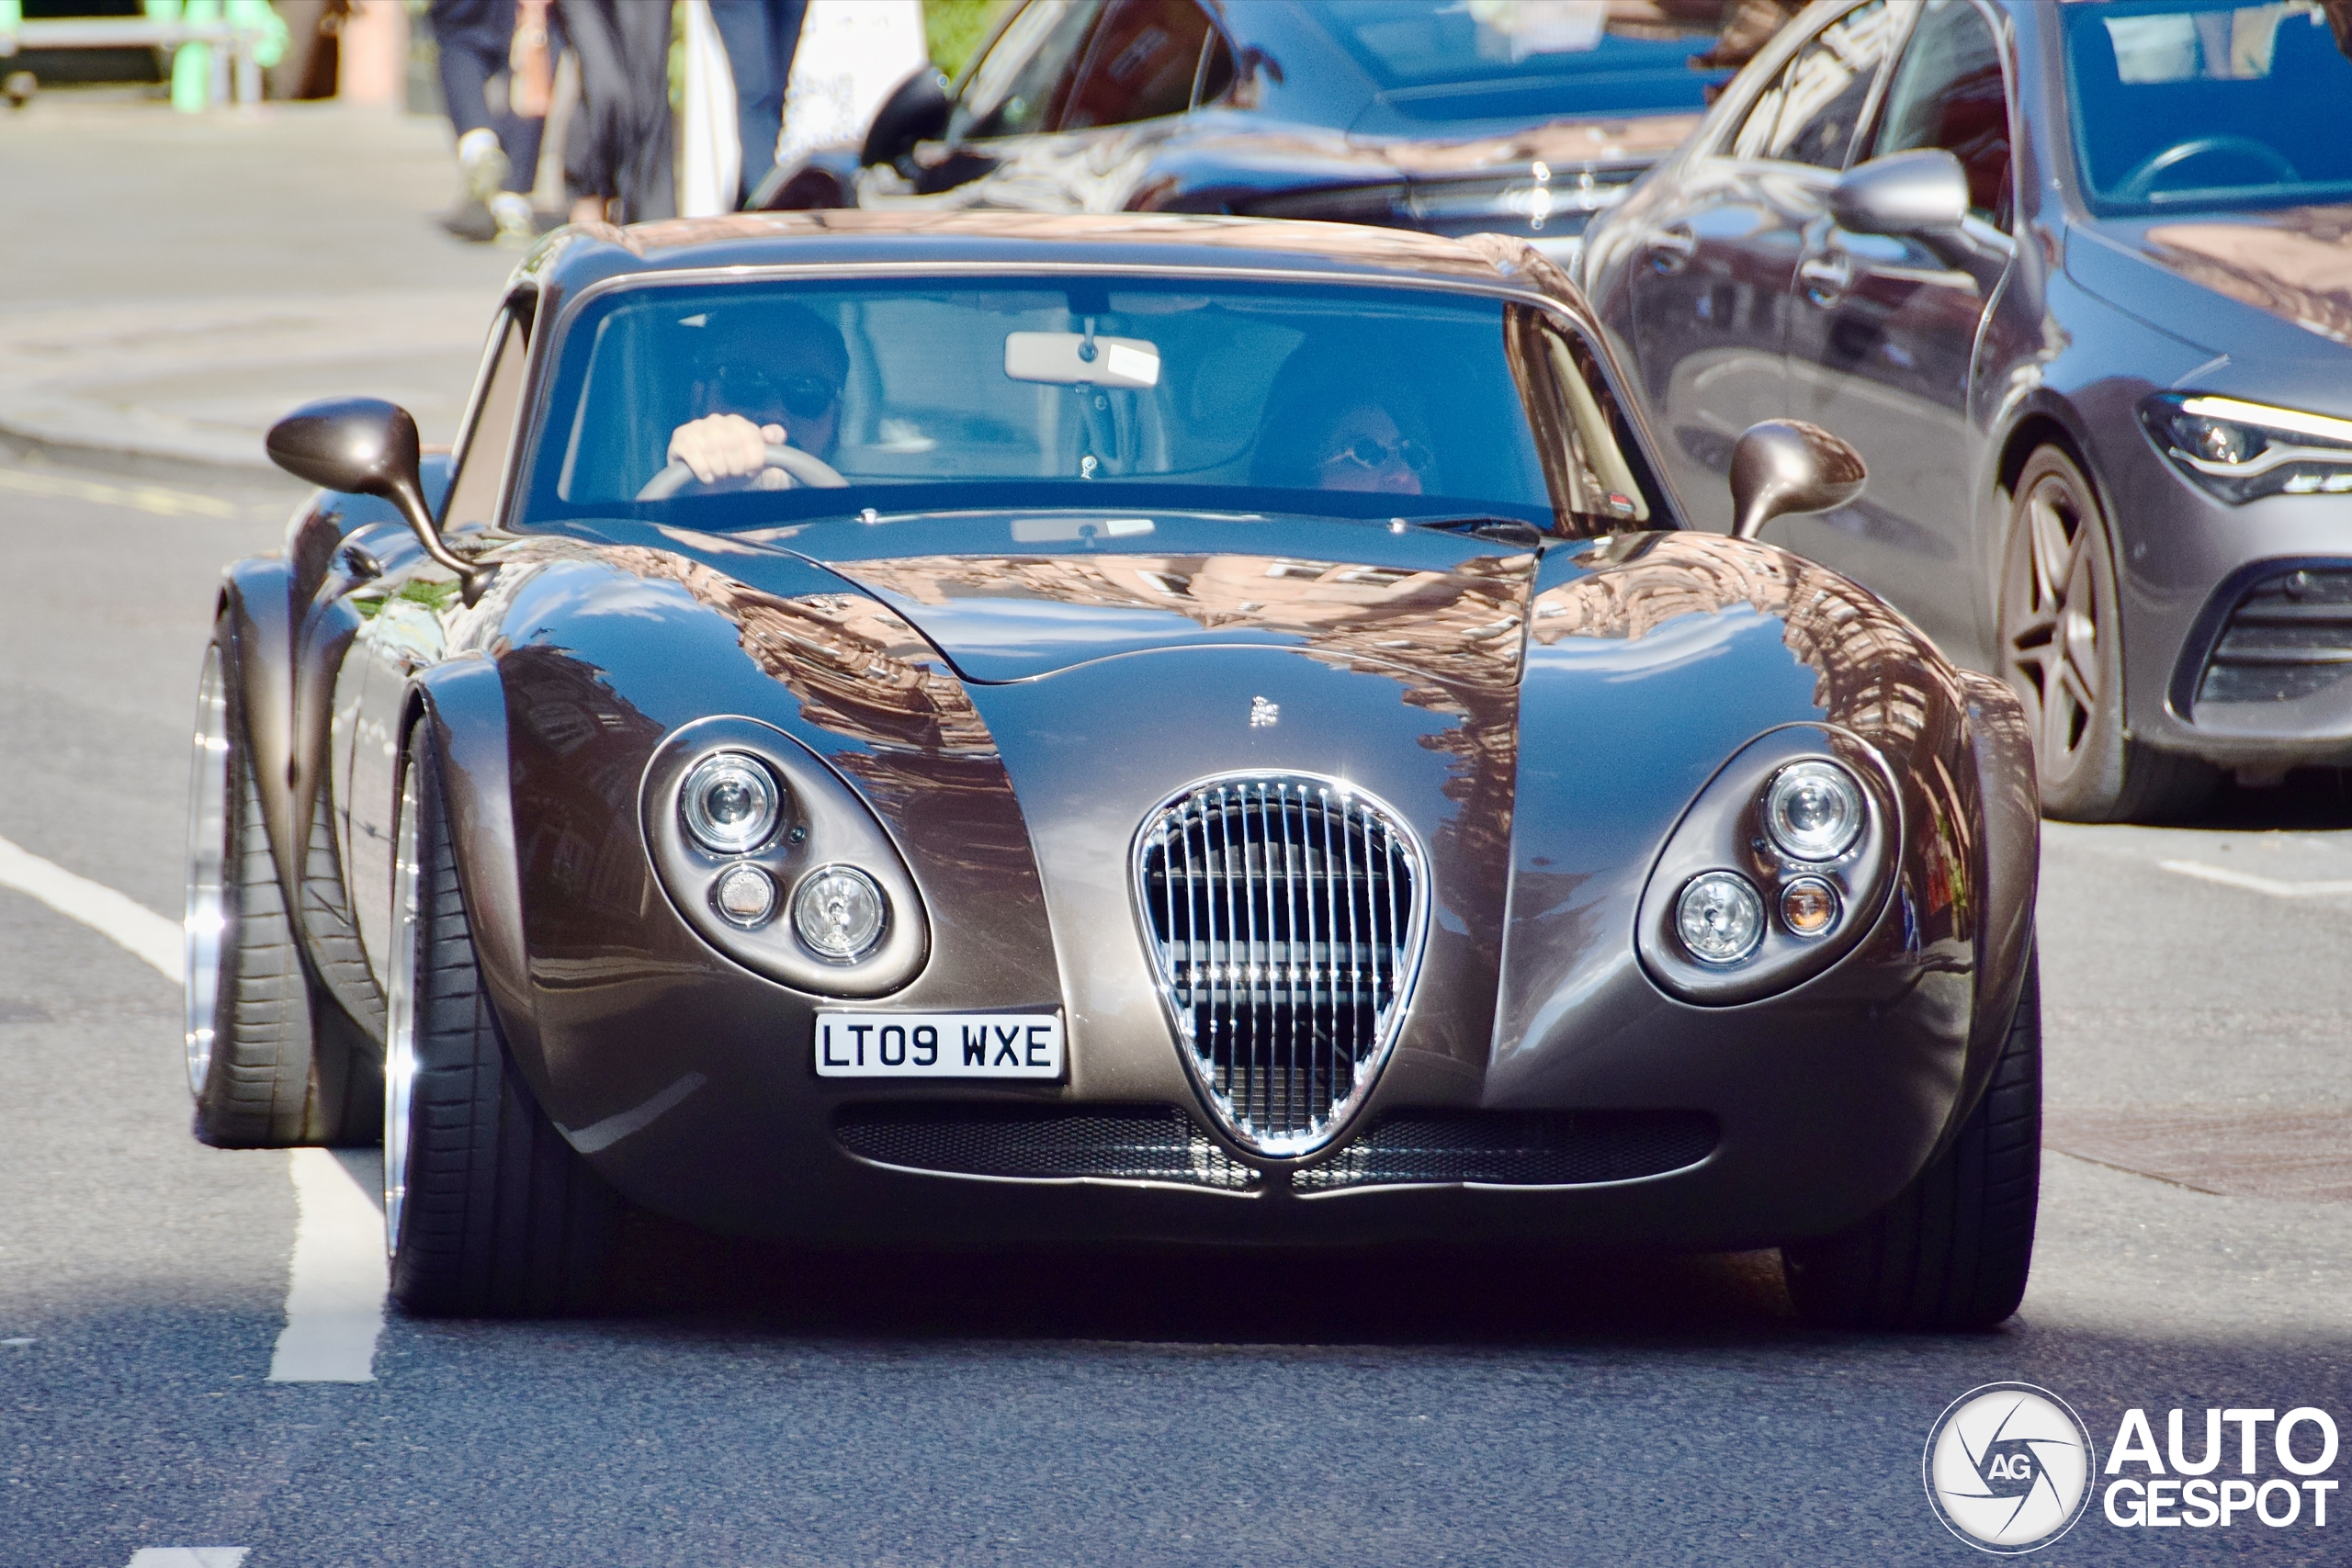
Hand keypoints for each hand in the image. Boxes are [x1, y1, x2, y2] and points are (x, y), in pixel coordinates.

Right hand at [667, 414, 787, 483]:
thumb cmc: (735, 468)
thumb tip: (772, 434)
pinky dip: (702, 468)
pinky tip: (707, 477)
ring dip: (719, 468)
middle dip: (735, 465)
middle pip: (731, 442)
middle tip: (733, 474)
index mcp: (738, 422)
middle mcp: (717, 420)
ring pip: (712, 447)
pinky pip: (692, 451)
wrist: (710, 482)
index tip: (750, 470)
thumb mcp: (758, 456)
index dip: (753, 458)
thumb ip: (772, 440)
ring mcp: (697, 427)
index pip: (751, 435)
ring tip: (720, 476)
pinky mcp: (680, 438)